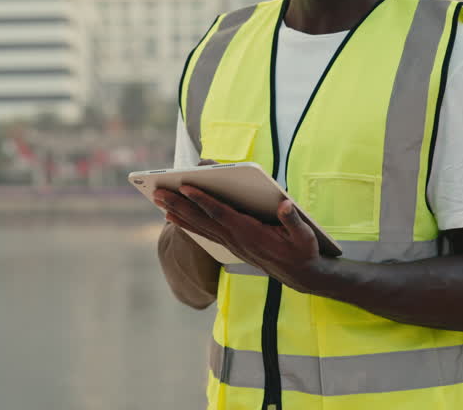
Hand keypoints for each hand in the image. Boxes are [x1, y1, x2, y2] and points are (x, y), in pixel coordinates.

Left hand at [152, 184, 321, 290]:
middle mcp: (236, 239)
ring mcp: (231, 243)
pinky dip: (187, 223)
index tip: (185, 186)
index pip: (221, 213)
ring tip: (158, 200)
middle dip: (179, 204)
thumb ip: (293, 221)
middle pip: (202, 219)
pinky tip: (174, 216)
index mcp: (250, 233)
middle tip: (157, 192)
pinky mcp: (231, 245)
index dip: (202, 200)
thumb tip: (285, 205)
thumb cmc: (302, 251)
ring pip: (199, 226)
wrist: (301, 276)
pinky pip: (204, 232)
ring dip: (177, 213)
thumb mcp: (305, 236)